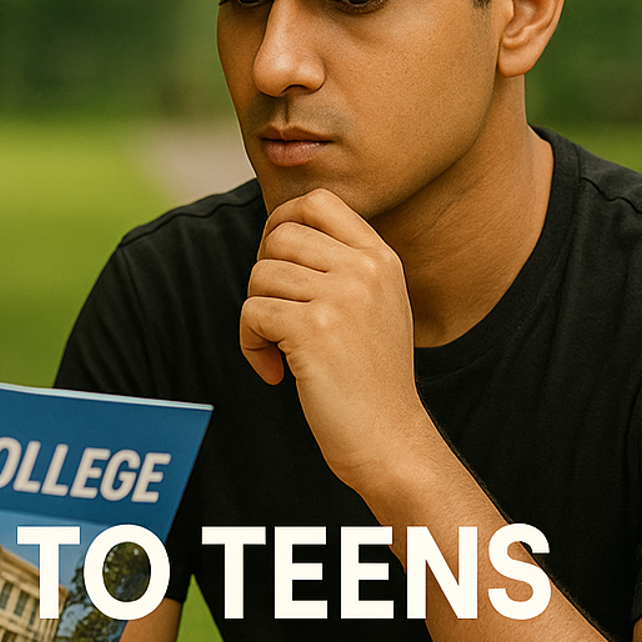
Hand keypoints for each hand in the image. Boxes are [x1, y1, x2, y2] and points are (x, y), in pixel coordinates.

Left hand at [237, 188, 426, 477]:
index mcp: (381, 258)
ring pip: (260, 274)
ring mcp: (342, 297)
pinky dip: (250, 344)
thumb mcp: (376, 305)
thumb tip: (279, 232)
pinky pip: (252, 313)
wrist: (390, 440)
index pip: (317, 202)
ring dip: (257, 316)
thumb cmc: (372, 379)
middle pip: (279, 236)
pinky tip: (274, 371)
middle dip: (264, 275)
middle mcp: (365, 269)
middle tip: (277, 316)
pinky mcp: (315, 329)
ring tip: (280, 349)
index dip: (282, 222)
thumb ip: (344, 265)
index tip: (276, 261)